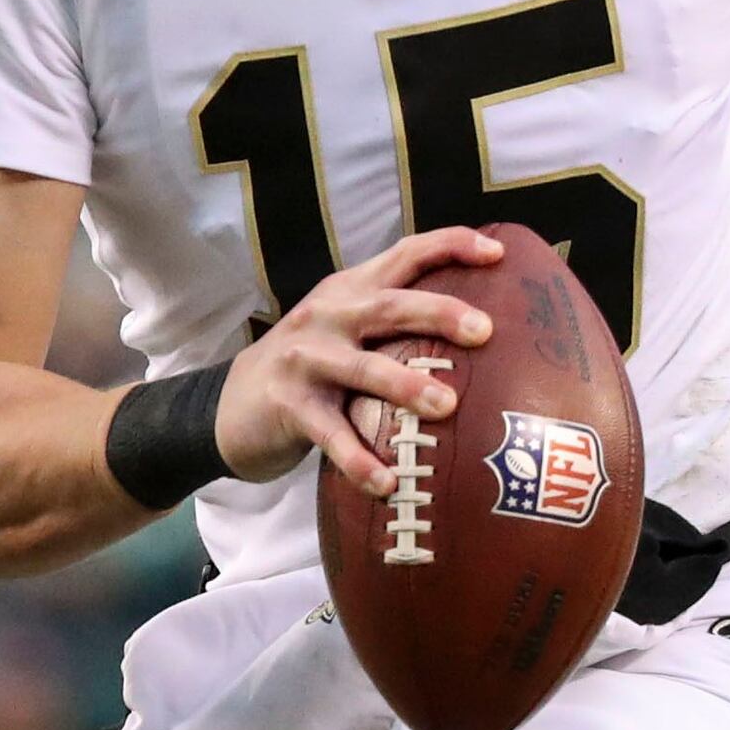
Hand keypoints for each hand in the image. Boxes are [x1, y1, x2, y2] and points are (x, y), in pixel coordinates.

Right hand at [219, 229, 505, 490]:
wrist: (232, 404)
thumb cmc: (313, 367)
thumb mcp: (348, 330)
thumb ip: (396, 324)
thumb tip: (484, 337)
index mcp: (351, 290)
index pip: (405, 254)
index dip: (450, 246)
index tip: (497, 254)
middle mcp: (329, 315)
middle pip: (389, 306)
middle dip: (439, 314)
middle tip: (484, 332)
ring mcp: (306, 359)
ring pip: (362, 368)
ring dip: (406, 385)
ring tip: (446, 407)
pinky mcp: (288, 405)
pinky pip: (330, 435)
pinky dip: (359, 460)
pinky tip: (388, 483)